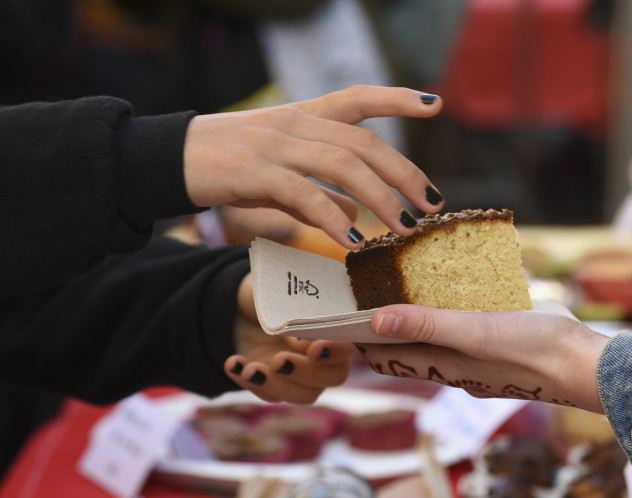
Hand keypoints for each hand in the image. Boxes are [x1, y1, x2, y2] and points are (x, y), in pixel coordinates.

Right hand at [183, 85, 444, 248]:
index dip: (398, 99)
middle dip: (404, 173)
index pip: (359, 98)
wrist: (170, 160)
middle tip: (432, 205)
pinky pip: (305, 193)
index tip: (435, 105)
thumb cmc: (230, 166)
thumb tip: (355, 214)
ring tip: (403, 228)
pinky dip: (332, 217)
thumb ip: (320, 187)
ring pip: (343, 165)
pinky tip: (352, 239)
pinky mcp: (256, 171)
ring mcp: (276, 144)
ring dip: (380, 198)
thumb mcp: (280, 169)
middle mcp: (296, 124)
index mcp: (304, 116)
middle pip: (364, 142)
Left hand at [224, 274, 353, 403]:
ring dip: (277, 386)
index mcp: (337, 327)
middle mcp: (329, 354)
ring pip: (305, 394)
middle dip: (306, 372)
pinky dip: (251, 383)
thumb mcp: (281, 289)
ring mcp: (305, 374)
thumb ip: (297, 302)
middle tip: (279, 361)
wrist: (239, 304)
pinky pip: (272, 395)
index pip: (352, 343)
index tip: (314, 349)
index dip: (338, 350)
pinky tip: (233, 364)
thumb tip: (299, 313)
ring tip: (251, 370)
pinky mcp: (280, 385)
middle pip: (334, 377)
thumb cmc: (269, 291)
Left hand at [358, 305, 608, 413]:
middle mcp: (457, 366)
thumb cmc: (536, 351)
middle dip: (378, 329)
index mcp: (445, 366)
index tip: (332, 316)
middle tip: (356, 297)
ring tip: (396, 292)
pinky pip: (461, 333)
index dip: (357, 338)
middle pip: (404, 350)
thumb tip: (374, 321)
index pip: (386, 356)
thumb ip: (428, 325)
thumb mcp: (477, 333)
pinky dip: (444, 317)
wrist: (590, 367)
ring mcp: (479, 359)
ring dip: (411, 322)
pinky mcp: (500, 347)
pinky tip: (453, 298)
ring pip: (433, 341)